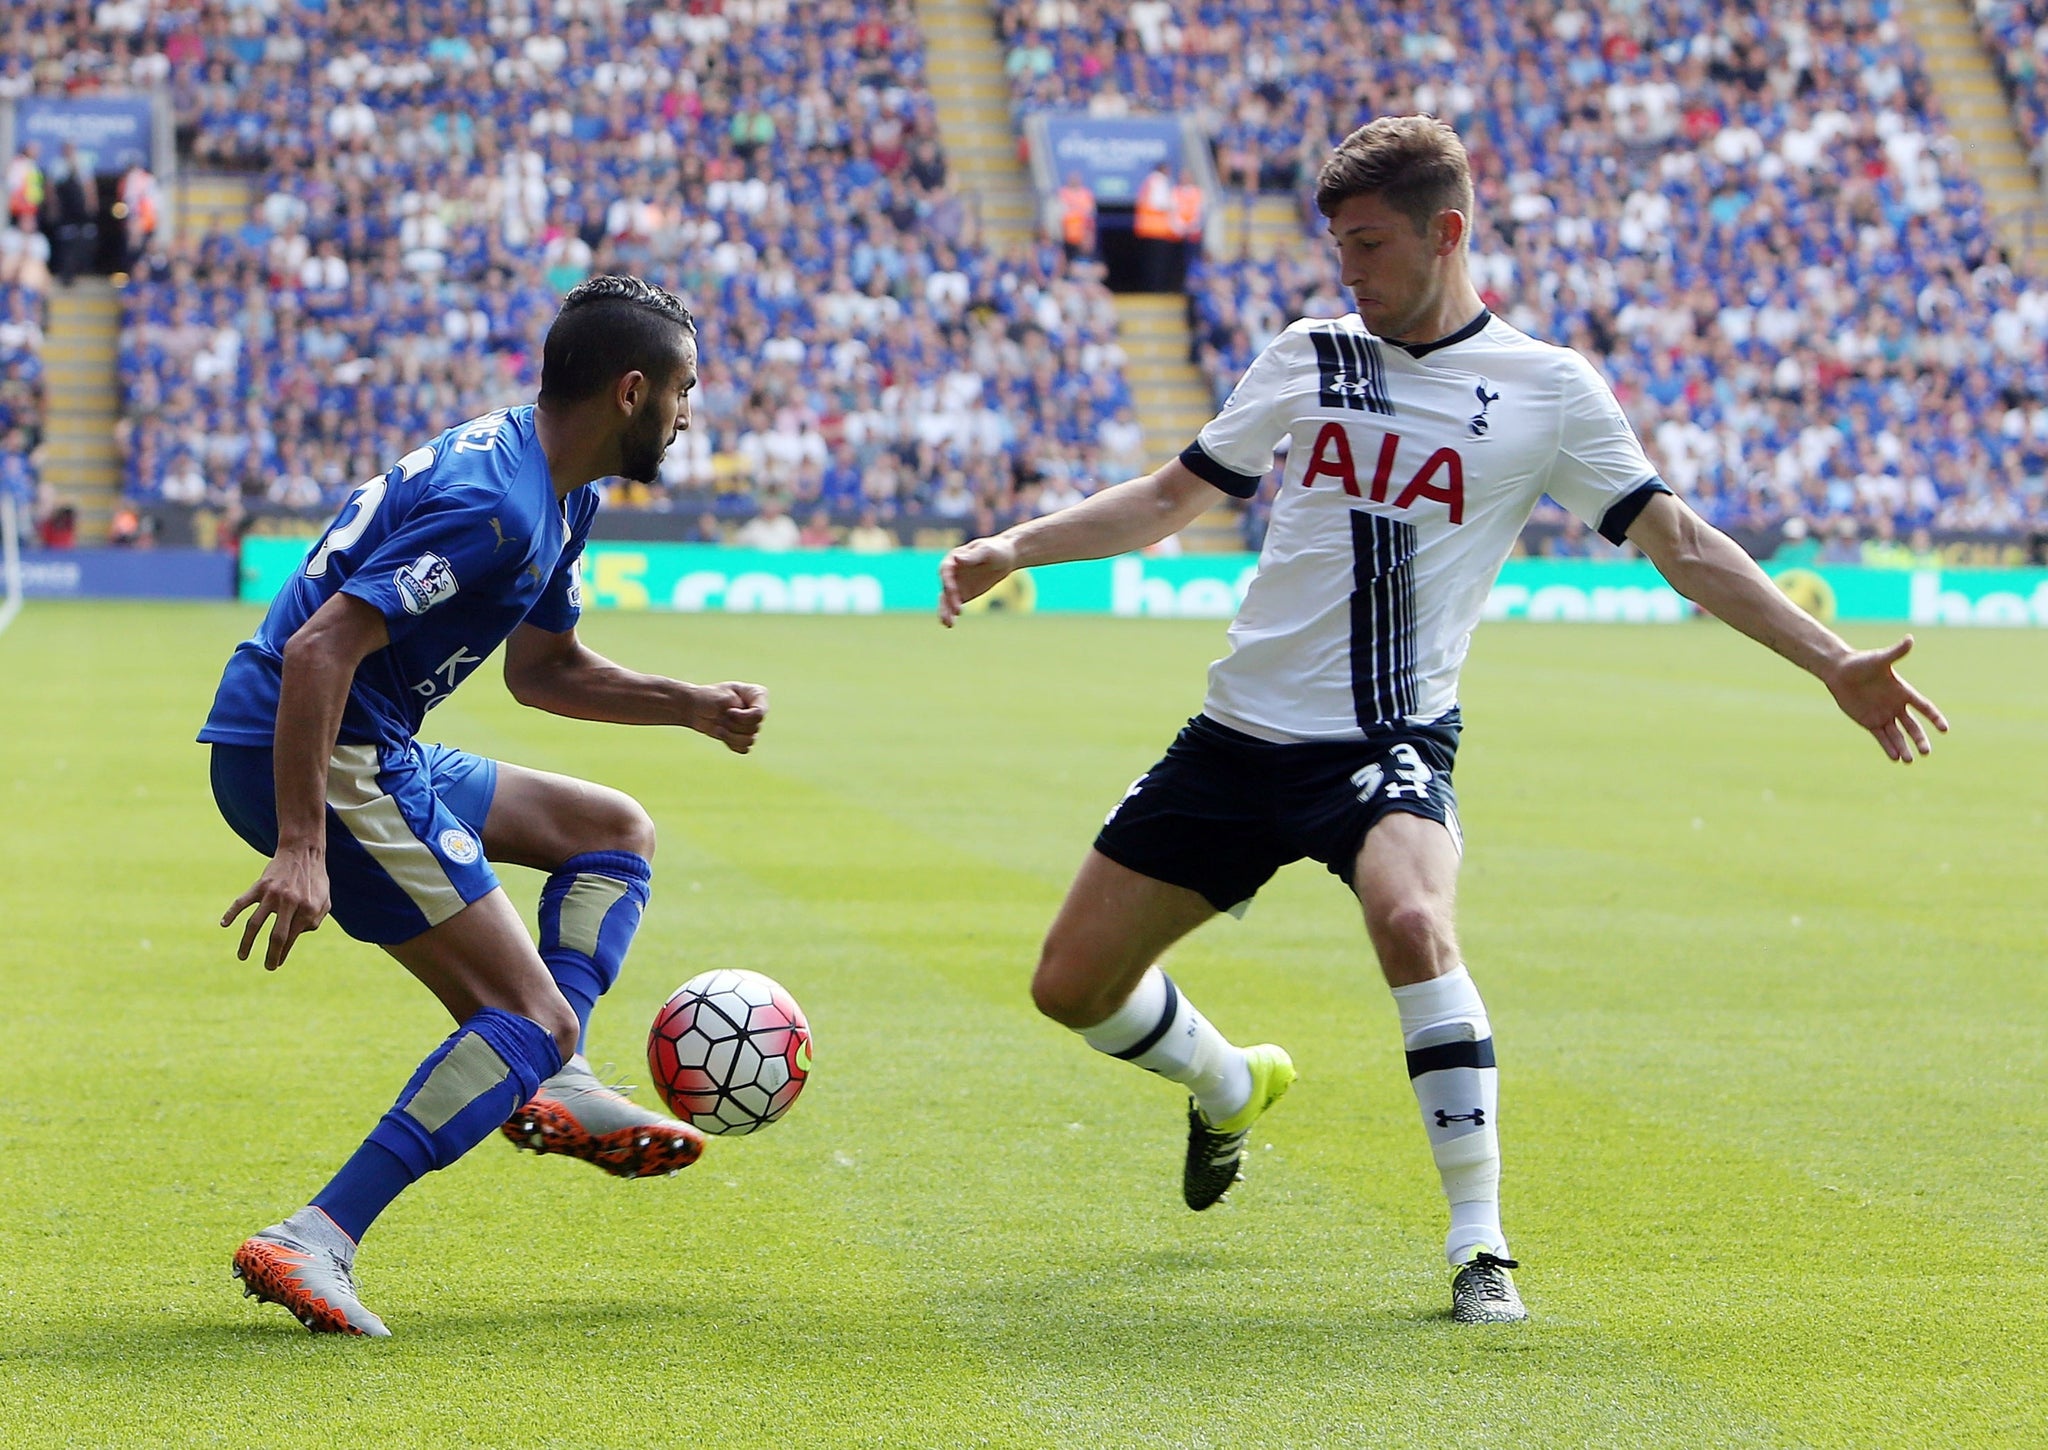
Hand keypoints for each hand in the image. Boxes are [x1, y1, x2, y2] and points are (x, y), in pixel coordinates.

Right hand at [222, 843, 328, 969]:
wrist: (303, 852)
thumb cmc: (315, 880)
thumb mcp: (325, 901)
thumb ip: (314, 921)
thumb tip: (297, 936)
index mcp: (308, 909)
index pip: (293, 938)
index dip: (284, 953)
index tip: (277, 963)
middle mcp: (290, 903)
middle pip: (276, 937)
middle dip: (271, 956)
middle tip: (268, 967)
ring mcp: (273, 894)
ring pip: (255, 924)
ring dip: (247, 943)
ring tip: (242, 957)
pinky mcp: (260, 886)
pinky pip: (242, 902)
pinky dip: (231, 913)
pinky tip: (223, 924)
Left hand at [687, 681, 767, 752]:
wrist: (695, 708)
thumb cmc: (708, 697)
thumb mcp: (723, 698)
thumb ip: (739, 712)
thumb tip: (750, 730)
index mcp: (757, 694)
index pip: (759, 713)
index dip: (743, 717)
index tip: (728, 711)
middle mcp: (757, 710)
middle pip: (754, 728)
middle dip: (733, 725)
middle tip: (720, 717)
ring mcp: (752, 724)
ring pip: (750, 740)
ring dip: (730, 736)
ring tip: (718, 728)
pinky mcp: (744, 737)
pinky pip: (744, 748)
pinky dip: (731, 743)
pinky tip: (722, 734)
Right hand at [938, 535, 1017, 627]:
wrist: (1006, 557)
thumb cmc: (996, 549)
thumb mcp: (986, 551)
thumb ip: (971, 556)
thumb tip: (955, 558)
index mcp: (953, 558)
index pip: (946, 570)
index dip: (948, 581)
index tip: (952, 591)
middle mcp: (951, 573)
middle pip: (946, 587)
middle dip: (949, 600)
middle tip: (957, 611)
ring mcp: (956, 585)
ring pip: (946, 599)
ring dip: (945, 611)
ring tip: (948, 624)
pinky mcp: (963, 594)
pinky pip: (953, 605)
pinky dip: (951, 614)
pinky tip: (950, 624)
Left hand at [1822, 635, 1948, 762]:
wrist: (1839, 671)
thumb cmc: (1860, 662)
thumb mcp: (1880, 659)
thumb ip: (1896, 652)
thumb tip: (1910, 639)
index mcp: (1903, 691)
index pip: (1924, 707)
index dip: (1935, 718)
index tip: (1945, 729)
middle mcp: (1896, 706)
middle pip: (1913, 726)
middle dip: (1920, 739)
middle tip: (1926, 752)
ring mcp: (1883, 715)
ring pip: (1897, 735)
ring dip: (1904, 748)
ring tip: (1910, 761)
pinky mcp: (1869, 722)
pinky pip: (1882, 737)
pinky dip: (1889, 748)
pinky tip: (1896, 758)